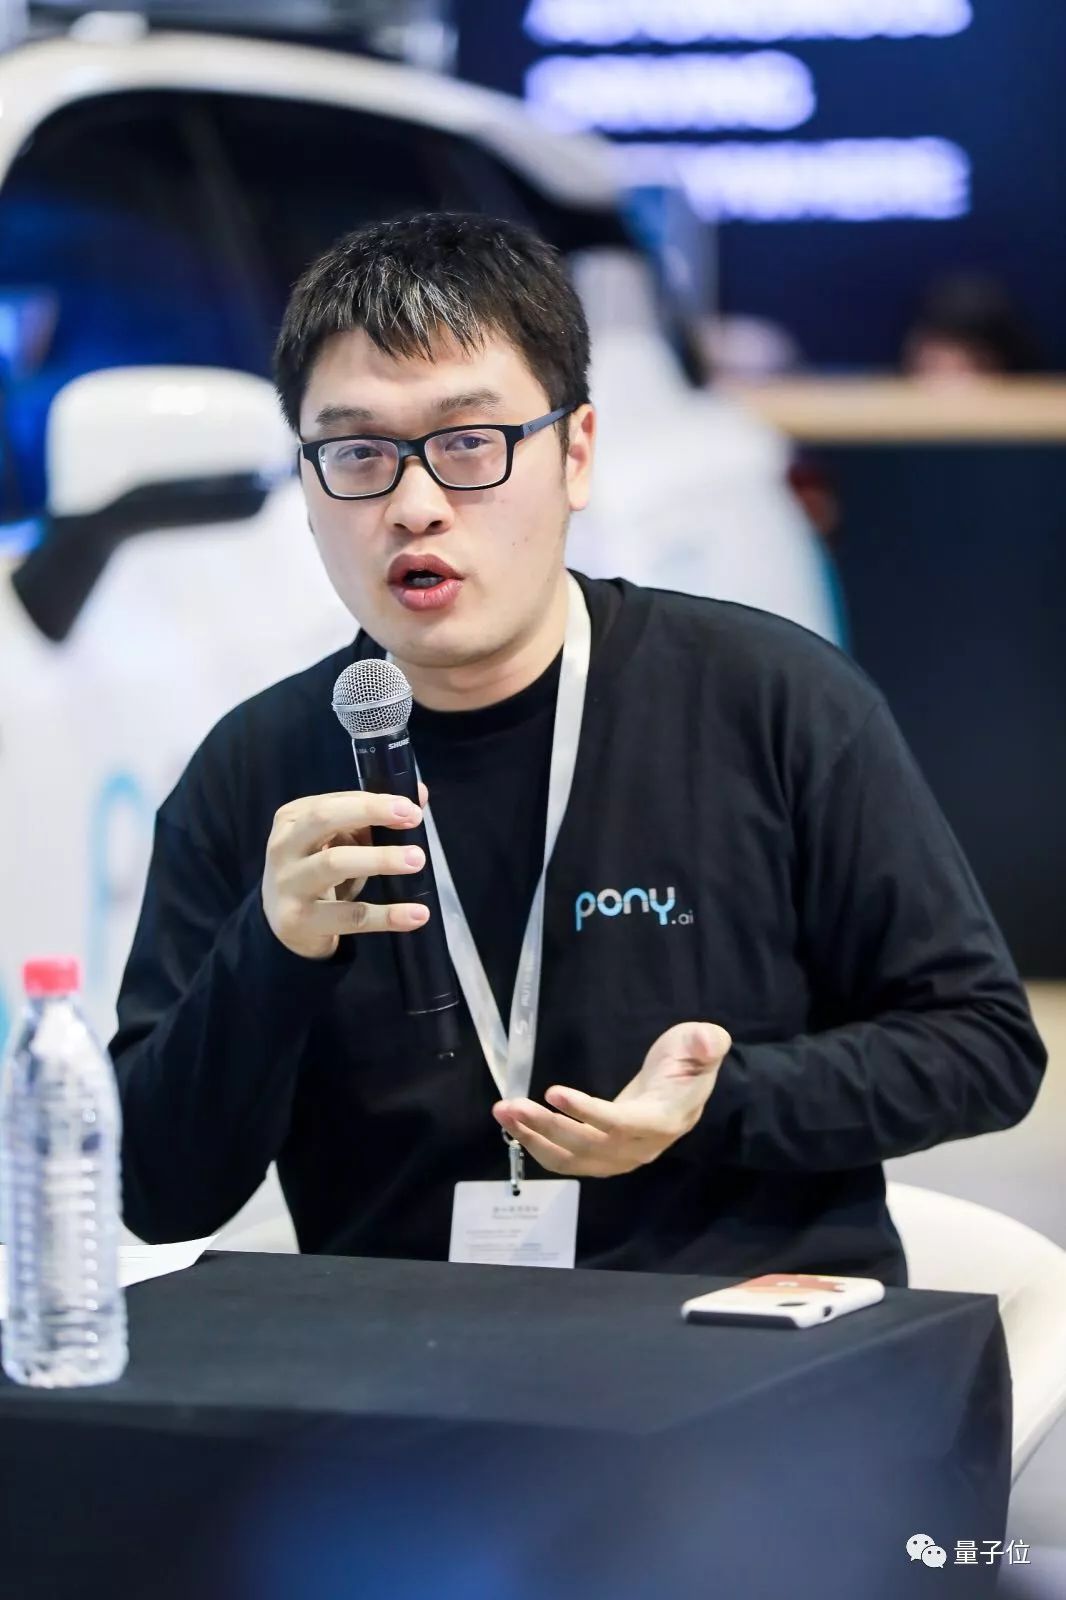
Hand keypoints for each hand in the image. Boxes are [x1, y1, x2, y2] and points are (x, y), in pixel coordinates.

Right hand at [263, 781, 430, 960]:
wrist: (283, 923)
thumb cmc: (317, 870)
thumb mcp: (338, 839)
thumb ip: (373, 817)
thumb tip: (419, 795)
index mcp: (293, 819)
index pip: (334, 800)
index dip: (373, 802)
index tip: (411, 809)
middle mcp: (284, 846)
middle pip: (324, 819)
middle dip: (369, 812)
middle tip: (412, 819)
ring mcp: (288, 884)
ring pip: (334, 864)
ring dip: (380, 859)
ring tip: (416, 860)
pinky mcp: (298, 921)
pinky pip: (350, 916)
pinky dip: (387, 915)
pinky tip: (417, 914)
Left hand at [492, 1021, 731, 1177]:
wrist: (680, 1086)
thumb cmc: (688, 1061)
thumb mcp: (702, 1042)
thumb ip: (706, 1043)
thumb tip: (705, 1043)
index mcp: (664, 1119)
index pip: (622, 1123)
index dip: (588, 1113)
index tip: (553, 1092)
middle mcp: (641, 1147)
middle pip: (589, 1146)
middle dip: (546, 1127)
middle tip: (510, 1105)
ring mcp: (621, 1157)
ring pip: (572, 1159)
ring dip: (534, 1139)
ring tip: (504, 1113)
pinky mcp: (603, 1157)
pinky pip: (568, 1160)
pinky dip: (538, 1144)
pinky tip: (515, 1124)